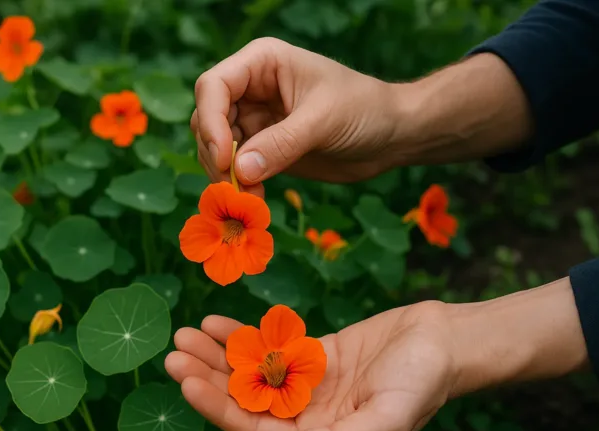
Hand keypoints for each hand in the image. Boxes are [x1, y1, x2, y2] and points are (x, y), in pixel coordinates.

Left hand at [165, 278, 587, 430]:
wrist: (445, 340)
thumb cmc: (423, 382)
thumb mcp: (386, 419)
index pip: (255, 429)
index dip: (217, 408)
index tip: (186, 381)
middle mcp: (307, 415)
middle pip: (243, 400)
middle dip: (206, 379)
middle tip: (173, 353)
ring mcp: (307, 384)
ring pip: (251, 372)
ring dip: (216, 355)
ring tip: (184, 333)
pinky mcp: (312, 354)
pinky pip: (269, 347)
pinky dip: (242, 335)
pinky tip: (215, 321)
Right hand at [191, 37, 402, 195]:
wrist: (391, 136)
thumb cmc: (365, 109)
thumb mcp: (323, 121)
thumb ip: (281, 144)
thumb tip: (240, 170)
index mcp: (262, 63)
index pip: (213, 87)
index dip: (211, 123)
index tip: (225, 158)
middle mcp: (251, 89)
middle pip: (207, 120)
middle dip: (215, 154)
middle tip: (236, 187)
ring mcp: (255, 120)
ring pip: (216, 148)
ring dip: (226, 175)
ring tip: (251, 198)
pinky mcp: (263, 149)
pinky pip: (236, 168)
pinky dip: (239, 186)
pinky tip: (257, 199)